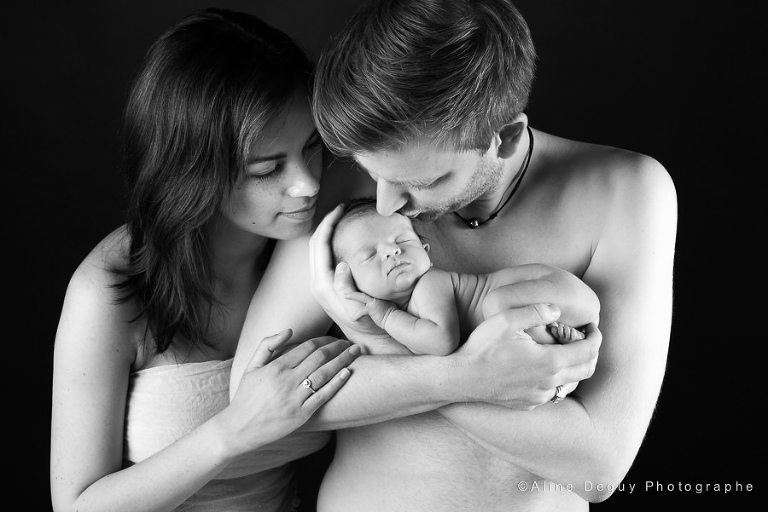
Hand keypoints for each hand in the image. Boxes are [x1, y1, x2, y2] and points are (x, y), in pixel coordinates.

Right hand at [218, 330, 360, 456]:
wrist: (240, 429)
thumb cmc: (247, 396)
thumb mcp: (252, 366)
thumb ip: (268, 345)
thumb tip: (290, 330)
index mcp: (276, 368)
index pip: (307, 347)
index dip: (325, 340)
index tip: (334, 339)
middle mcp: (287, 381)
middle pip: (320, 357)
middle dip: (338, 347)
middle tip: (350, 343)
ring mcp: (295, 399)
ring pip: (325, 374)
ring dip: (343, 360)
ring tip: (356, 352)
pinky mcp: (301, 415)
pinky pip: (323, 396)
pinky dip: (337, 383)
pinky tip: (348, 372)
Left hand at [309, 205, 388, 339]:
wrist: (368, 341)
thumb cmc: (368, 325)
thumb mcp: (358, 310)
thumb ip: (346, 288)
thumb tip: (340, 265)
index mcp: (322, 285)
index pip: (319, 246)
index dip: (327, 224)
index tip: (340, 209)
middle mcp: (317, 283)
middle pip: (314, 244)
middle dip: (325, 223)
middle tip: (342, 208)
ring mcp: (321, 285)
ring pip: (318, 250)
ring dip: (327, 231)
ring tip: (342, 217)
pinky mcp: (327, 286)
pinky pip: (325, 257)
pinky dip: (331, 242)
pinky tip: (344, 236)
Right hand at [451, 304, 600, 409]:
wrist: (461, 378)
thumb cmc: (482, 347)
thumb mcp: (507, 319)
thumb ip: (536, 310)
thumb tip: (557, 309)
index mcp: (549, 362)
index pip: (588, 350)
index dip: (596, 337)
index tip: (594, 327)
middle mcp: (549, 383)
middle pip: (586, 370)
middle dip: (592, 352)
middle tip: (588, 338)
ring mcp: (539, 397)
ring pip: (570, 383)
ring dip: (575, 367)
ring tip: (568, 351)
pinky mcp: (528, 404)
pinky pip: (552, 393)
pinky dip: (557, 379)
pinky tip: (546, 368)